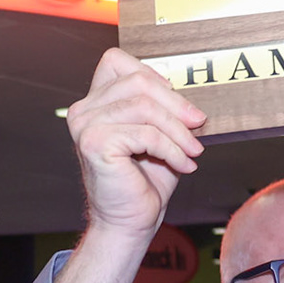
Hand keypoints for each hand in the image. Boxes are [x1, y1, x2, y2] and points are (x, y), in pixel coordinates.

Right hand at [65, 48, 207, 240]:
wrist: (131, 222)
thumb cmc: (146, 180)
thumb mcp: (160, 134)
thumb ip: (166, 109)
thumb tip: (193, 98)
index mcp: (95, 102)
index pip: (116, 60)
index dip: (152, 75)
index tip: (178, 104)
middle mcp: (84, 109)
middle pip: (138, 82)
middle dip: (176, 104)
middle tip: (199, 124)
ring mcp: (84, 125)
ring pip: (145, 107)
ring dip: (178, 131)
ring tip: (193, 151)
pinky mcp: (94, 142)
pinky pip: (146, 133)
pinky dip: (172, 149)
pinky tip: (183, 165)